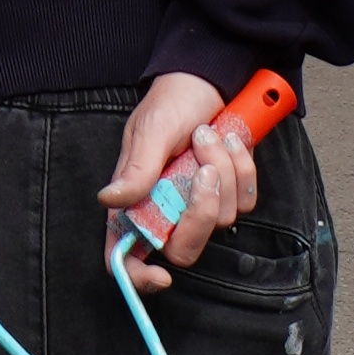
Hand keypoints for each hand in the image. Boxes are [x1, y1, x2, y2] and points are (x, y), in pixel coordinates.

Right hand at [102, 71, 248, 271]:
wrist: (210, 78)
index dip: (138, 276)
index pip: (124, 256)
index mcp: (134, 199)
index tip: (161, 275)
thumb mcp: (151, 129)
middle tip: (202, 171)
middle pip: (182, 249)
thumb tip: (109, 200)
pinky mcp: (228, 192)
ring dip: (222, 173)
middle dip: (200, 214)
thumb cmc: (172, 100)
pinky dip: (242, 169)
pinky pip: (244, 201)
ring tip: (210, 136)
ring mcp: (198, 202)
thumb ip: (135, 169)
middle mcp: (165, 208)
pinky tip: (230, 141)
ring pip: (219, 221)